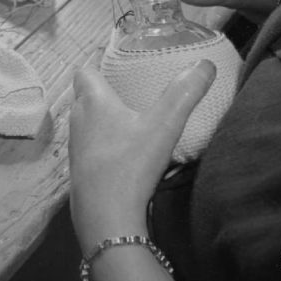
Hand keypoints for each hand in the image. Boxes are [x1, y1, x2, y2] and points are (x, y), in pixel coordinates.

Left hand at [68, 49, 215, 251]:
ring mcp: (75, 146)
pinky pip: (90, 146)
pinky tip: (124, 154)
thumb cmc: (129, 163)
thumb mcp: (163, 125)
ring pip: (86, 122)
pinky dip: (103, 144)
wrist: (105, 216)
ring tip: (129, 123)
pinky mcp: (79, 169)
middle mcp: (77, 118)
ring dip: (103, 120)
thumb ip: (183, 93)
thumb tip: (205, 64)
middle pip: (85, 96)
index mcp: (92, 100)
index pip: (84, 71)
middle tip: (131, 94)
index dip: (98, 67)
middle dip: (104, 93)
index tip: (118, 69)